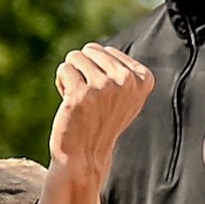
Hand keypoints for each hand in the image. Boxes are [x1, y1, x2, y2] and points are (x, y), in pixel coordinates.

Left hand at [40, 42, 152, 203]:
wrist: (85, 154)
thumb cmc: (100, 121)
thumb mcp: (124, 95)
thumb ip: (121, 70)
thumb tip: (99, 49)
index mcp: (143, 78)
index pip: (104, 50)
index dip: (96, 69)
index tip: (102, 93)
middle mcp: (127, 81)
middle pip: (90, 50)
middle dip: (82, 69)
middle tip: (88, 96)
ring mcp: (105, 87)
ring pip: (74, 57)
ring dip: (71, 76)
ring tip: (79, 99)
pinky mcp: (82, 94)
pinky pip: (64, 69)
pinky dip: (61, 83)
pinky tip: (69, 102)